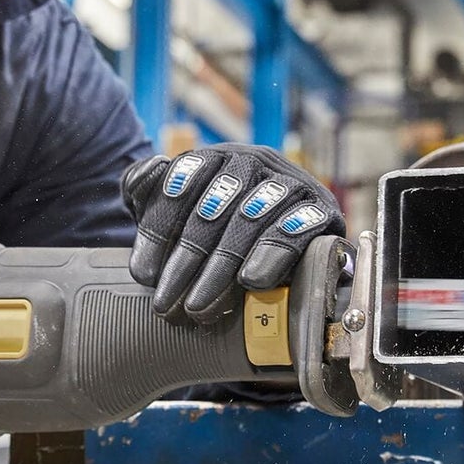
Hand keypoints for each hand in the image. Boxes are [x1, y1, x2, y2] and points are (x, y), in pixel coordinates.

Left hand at [121, 143, 343, 322]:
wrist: (288, 236)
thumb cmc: (219, 225)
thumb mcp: (176, 206)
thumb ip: (147, 188)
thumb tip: (144, 173)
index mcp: (213, 158)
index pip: (178, 186)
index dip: (157, 231)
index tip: (142, 275)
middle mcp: (251, 162)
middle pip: (212, 209)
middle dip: (185, 260)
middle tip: (166, 303)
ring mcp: (288, 182)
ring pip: (251, 218)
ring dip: (221, 265)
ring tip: (199, 305)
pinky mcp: (321, 208)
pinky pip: (299, 226)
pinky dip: (273, 252)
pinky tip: (252, 280)